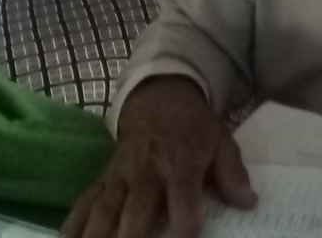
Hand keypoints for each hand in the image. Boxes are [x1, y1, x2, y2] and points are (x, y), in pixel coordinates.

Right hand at [62, 76, 256, 237]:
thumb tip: (249, 203)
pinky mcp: (103, 179)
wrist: (159, 97)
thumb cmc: (194, 128)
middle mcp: (147, 173)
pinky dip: (72, 224)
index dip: (185, 226)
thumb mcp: (220, 142)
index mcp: (180, 164)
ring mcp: (120, 177)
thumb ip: (233, 174)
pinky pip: (84, 203)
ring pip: (103, 212)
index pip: (183, 201)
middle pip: (135, 213)